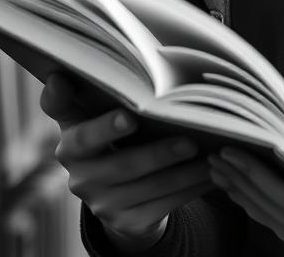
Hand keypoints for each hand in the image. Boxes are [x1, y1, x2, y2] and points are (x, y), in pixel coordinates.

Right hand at [40, 72, 212, 251]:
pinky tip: (211, 174)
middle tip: (188, 141)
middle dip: (157, 154)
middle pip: (121, 165)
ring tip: (211, 155)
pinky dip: (190, 188)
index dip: (93, 121)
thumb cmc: (115, 135)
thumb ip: (99, 90)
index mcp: (72, 142)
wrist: (118, 192)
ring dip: (184, 172)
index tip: (121, 112)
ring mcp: (102, 203)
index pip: (75, 130)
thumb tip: (90, 63)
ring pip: (149, 187)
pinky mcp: (126, 222)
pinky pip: (163, 206)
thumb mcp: (100, 115)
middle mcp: (81, 176)